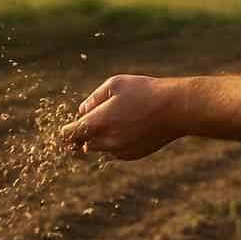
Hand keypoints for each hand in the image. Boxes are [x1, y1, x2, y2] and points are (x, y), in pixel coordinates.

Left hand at [62, 75, 183, 159]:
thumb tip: (82, 111)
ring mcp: (120, 151)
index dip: (66, 130)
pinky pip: (115, 151)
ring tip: (118, 119)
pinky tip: (130, 127)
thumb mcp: (115, 84)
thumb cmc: (145, 92)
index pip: (69, 134)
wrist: (175, 109)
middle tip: (96, 117)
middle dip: (85, 132)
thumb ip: (93, 99)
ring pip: (100, 148)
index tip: (68, 126)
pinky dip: (116, 142)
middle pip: (83, 143)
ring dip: (101, 137)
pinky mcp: (132, 155)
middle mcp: (106, 141)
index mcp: (98, 123)